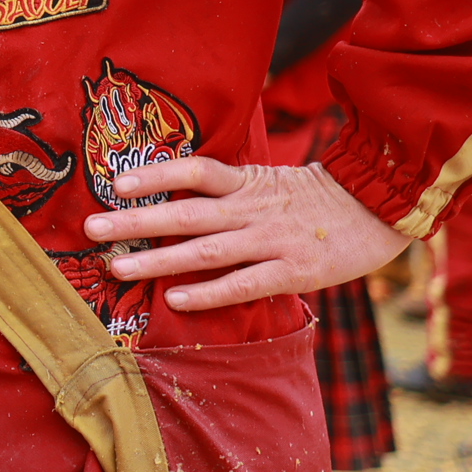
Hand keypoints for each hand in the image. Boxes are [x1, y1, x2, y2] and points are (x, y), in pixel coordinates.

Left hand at [82, 158, 406, 311]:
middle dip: (134, 222)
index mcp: (247, 183)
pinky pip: (243, 284)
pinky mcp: (293, 271)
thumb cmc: (316, 198)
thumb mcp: (270, 181)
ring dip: (156, 261)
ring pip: (205, 250)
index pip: (194, 171)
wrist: (381, 208)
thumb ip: (229, 191)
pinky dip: (208, 292)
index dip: (155, 175)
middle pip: (184, 214)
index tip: (116, 182)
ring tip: (116, 267)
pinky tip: (175, 299)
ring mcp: (272, 241)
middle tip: (90, 228)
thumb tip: (178, 196)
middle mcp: (252, 209)